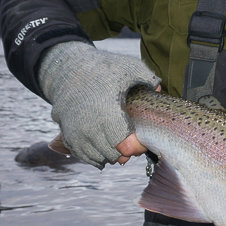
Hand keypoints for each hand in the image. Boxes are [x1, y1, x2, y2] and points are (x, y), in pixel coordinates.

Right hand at [37, 42, 160, 168]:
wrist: (65, 68)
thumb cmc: (101, 68)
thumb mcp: (129, 67)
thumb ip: (148, 79)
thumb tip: (160, 91)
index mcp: (108, 112)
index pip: (125, 147)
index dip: (137, 147)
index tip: (141, 139)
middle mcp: (90, 127)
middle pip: (113, 155)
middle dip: (126, 152)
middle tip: (133, 142)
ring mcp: (76, 133)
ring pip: (98, 158)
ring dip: (111, 155)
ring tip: (119, 144)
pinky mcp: (67, 135)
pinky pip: (82, 155)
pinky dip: (95, 155)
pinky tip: (104, 149)